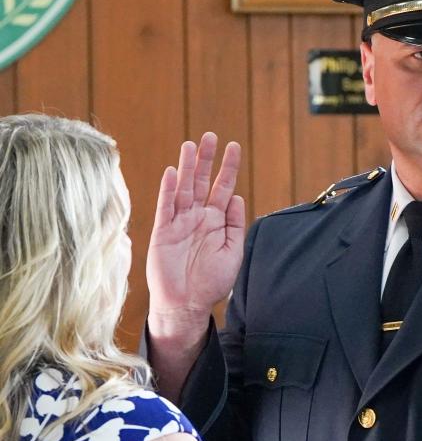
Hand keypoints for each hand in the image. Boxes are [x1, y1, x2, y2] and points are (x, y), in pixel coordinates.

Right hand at [147, 133, 244, 338]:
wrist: (188, 304)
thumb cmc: (212, 282)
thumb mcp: (233, 252)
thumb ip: (235, 225)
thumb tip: (239, 197)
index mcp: (216, 222)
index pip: (223, 189)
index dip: (228, 168)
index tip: (234, 147)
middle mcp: (197, 218)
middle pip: (202, 182)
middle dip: (206, 160)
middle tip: (210, 136)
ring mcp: (179, 223)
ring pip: (183, 188)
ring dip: (187, 167)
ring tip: (191, 145)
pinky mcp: (163, 232)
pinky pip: (166, 207)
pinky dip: (169, 189)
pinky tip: (174, 172)